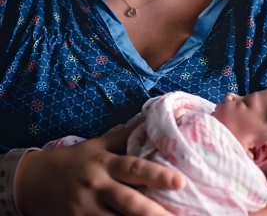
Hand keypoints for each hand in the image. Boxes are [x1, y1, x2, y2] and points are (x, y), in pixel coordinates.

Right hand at [16, 122, 182, 215]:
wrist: (31, 181)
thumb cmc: (73, 161)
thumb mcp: (98, 144)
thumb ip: (127, 135)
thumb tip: (154, 115)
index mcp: (105, 164)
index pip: (135, 169)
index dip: (158, 175)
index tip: (180, 182)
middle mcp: (97, 186)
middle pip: (128, 201)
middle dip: (153, 211)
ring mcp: (85, 209)